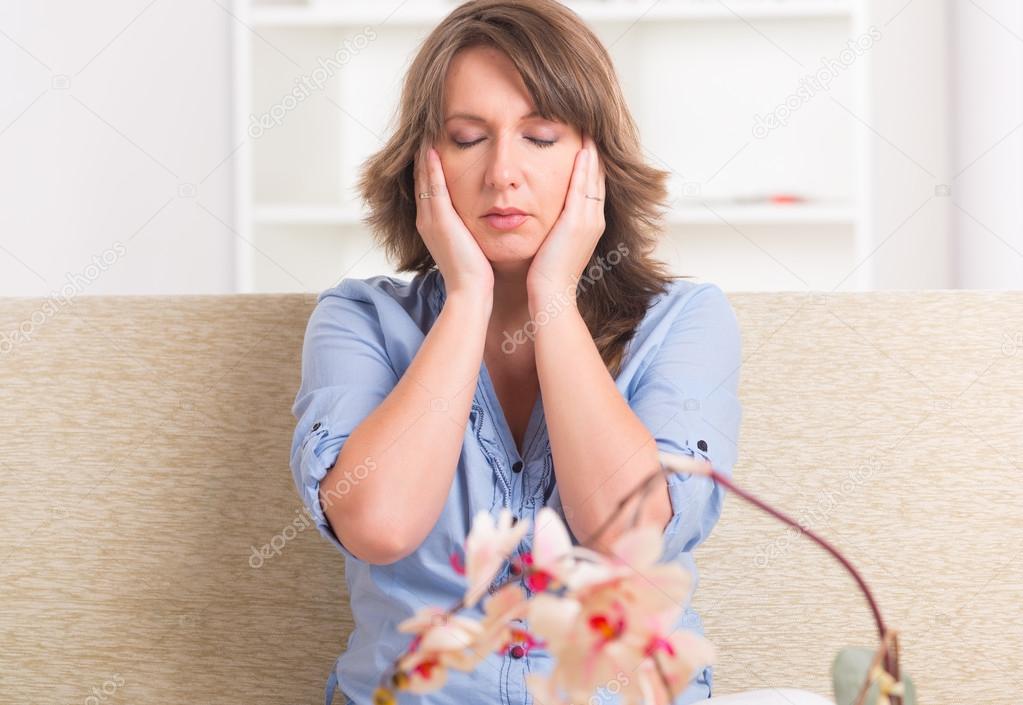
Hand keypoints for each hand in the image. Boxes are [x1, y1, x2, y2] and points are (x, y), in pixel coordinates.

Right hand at [413, 144, 494, 298]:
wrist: (471, 291)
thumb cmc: (476, 273)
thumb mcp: (468, 245)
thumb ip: (467, 229)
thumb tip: (476, 220)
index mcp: (432, 225)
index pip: (427, 188)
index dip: (428, 167)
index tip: (432, 146)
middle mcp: (425, 220)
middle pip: (420, 179)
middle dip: (422, 156)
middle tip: (424, 130)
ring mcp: (430, 220)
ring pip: (423, 179)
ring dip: (423, 155)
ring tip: (425, 131)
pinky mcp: (439, 220)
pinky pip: (433, 186)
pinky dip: (431, 167)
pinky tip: (431, 149)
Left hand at [525, 132, 605, 306]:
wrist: (550, 294)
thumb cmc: (545, 274)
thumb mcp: (554, 243)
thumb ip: (555, 226)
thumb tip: (546, 215)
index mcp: (590, 224)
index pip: (593, 185)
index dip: (591, 163)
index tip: (586, 142)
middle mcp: (595, 219)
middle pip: (598, 176)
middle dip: (595, 152)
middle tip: (590, 126)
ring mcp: (590, 220)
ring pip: (594, 177)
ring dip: (592, 152)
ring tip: (589, 129)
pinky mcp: (578, 222)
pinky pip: (584, 186)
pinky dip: (584, 165)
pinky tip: (582, 147)